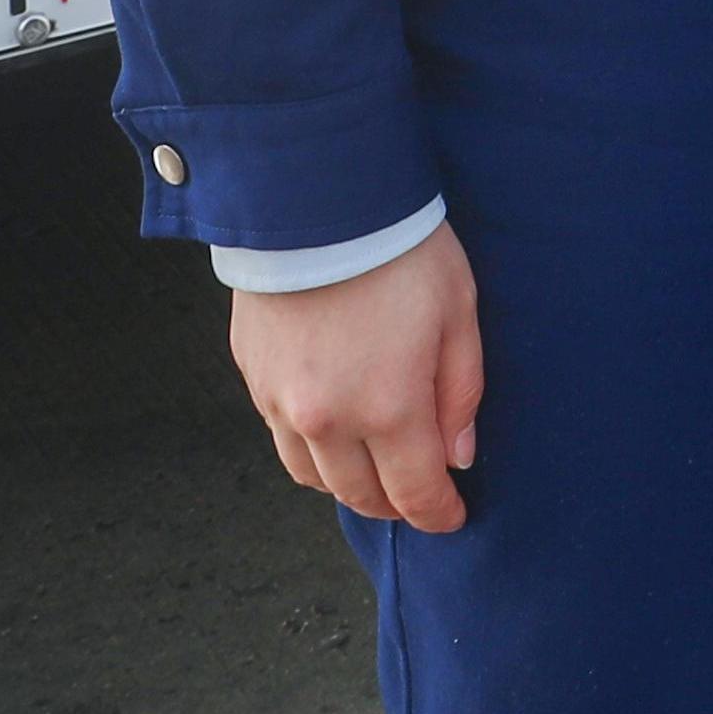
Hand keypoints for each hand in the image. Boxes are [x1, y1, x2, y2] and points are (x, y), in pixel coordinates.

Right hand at [232, 223, 483, 532]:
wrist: (315, 196)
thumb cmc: (400, 249)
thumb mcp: (457, 314)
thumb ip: (460, 394)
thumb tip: (457, 457)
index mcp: (387, 407)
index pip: (413, 493)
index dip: (437, 514)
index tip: (452, 517)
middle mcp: (326, 418)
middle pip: (359, 495)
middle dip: (394, 504)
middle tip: (418, 494)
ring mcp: (280, 400)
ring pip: (312, 476)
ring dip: (347, 482)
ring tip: (374, 465)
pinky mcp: (252, 375)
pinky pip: (282, 435)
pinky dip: (311, 445)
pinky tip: (334, 423)